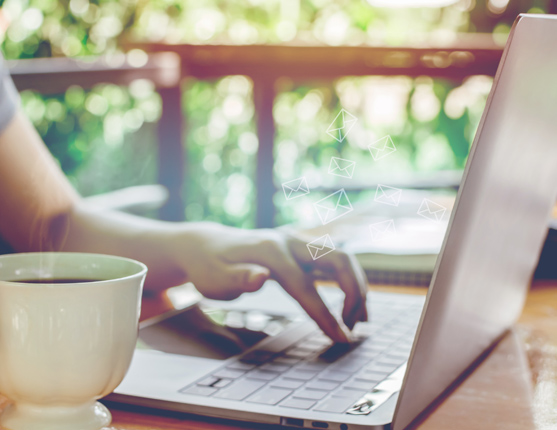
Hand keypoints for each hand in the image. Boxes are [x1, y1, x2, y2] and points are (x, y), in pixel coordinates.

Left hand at [157, 223, 367, 342]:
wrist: (206, 246)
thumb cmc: (208, 267)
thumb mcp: (214, 279)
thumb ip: (239, 279)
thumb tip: (261, 278)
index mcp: (269, 251)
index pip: (305, 285)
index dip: (325, 314)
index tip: (341, 338)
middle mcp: (289, 241)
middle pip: (339, 260)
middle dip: (354, 293)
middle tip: (353, 327)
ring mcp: (296, 243)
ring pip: (342, 258)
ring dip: (357, 286)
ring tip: (360, 320)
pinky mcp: (299, 250)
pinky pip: (334, 262)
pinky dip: (348, 281)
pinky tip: (350, 305)